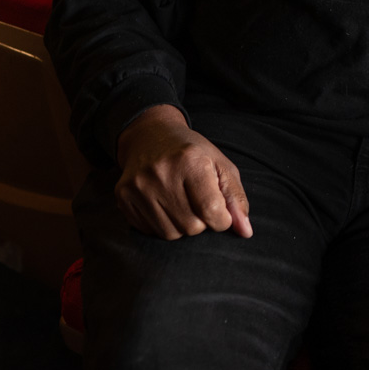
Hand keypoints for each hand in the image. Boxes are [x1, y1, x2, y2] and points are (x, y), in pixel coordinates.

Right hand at [114, 105, 252, 240]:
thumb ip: (235, 199)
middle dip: (201, 221)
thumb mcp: (220, 166)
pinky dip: (161, 224)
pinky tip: (162, 203)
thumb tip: (245, 232)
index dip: (222, 219)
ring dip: (181, 225)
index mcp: (190, 161)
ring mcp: (138, 185)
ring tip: (180, 201)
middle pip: (192, 227)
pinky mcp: (122, 196)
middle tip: (196, 200)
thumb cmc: (192, 153)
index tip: (220, 211)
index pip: (212, 211)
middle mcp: (161, 172)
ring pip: (170, 233)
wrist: (151, 136)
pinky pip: (149, 232)